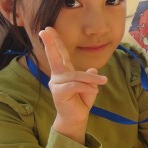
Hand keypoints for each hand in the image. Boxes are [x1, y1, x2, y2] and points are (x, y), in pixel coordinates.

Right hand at [39, 27, 107, 141]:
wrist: (76, 118)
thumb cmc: (81, 101)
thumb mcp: (89, 87)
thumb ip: (89, 77)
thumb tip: (93, 70)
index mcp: (64, 72)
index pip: (60, 54)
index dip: (55, 42)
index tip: (47, 29)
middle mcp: (58, 76)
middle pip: (55, 57)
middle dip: (51, 43)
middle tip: (45, 30)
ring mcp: (56, 84)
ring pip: (76, 75)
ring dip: (91, 80)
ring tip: (103, 82)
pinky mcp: (58, 92)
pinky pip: (76, 85)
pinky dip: (87, 88)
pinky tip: (91, 92)